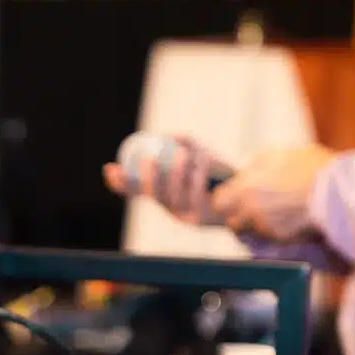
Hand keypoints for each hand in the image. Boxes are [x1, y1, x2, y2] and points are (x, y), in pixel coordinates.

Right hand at [102, 136, 224, 226]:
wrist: (245, 191)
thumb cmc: (217, 171)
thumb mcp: (198, 153)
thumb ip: (182, 142)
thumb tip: (163, 136)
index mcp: (163, 194)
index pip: (133, 192)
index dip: (119, 183)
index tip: (109, 168)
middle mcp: (170, 207)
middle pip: (152, 195)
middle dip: (147, 178)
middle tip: (148, 159)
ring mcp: (184, 215)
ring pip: (173, 194)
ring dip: (176, 173)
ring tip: (182, 155)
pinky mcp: (200, 218)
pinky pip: (194, 194)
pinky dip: (197, 176)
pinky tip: (201, 163)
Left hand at [212, 145, 335, 243]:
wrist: (338, 191)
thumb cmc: (311, 167)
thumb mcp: (277, 155)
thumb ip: (255, 168)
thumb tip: (244, 175)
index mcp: (245, 188)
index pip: (219, 202)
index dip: (225, 198)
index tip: (231, 195)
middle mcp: (251, 212)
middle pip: (231, 221)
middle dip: (237, 214)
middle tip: (250, 205)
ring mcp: (266, 228)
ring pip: (249, 231)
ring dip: (254, 224)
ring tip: (272, 211)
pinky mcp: (282, 239)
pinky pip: (268, 237)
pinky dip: (273, 230)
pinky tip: (286, 218)